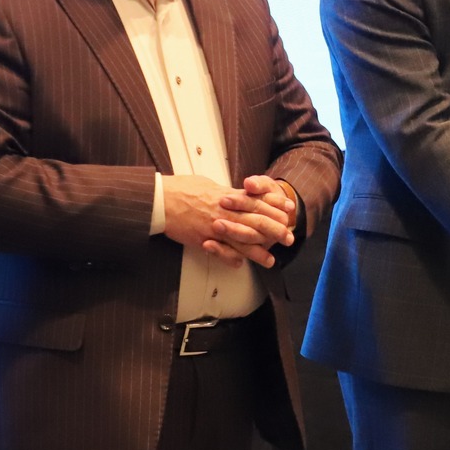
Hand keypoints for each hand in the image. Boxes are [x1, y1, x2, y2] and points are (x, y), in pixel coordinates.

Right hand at [163, 174, 290, 268]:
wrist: (161, 199)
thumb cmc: (182, 188)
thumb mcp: (209, 185)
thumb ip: (227, 192)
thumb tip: (238, 194)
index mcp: (228, 197)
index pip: (258, 201)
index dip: (274, 207)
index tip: (287, 211)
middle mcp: (225, 212)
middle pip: (256, 221)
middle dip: (275, 230)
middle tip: (289, 237)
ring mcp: (215, 227)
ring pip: (242, 240)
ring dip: (258, 251)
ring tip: (270, 260)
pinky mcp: (203, 239)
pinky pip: (221, 251)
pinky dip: (231, 258)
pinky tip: (240, 264)